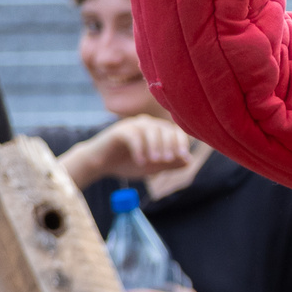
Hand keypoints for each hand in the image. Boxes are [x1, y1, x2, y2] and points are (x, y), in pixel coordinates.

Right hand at [60, 117, 192, 187]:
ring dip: (154, 146)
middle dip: (169, 145)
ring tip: (153, 161)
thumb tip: (189, 161)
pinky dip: (138, 149)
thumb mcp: (153, 167)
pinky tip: (140, 162)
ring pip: (150, 130)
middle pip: (164, 129)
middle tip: (168, 160)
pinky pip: (133, 137)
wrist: (101, 164)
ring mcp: (133, 125)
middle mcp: (148, 124)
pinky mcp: (120, 131)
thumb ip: (170, 164)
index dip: (181, 143)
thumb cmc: (129, 163)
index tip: (183, 157)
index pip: (176, 131)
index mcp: (159, 131)